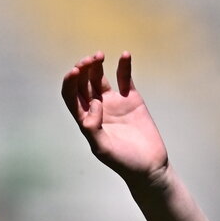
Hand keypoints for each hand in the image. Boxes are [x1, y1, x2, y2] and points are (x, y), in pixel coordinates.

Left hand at [61, 52, 168, 186]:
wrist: (149, 165)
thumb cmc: (123, 162)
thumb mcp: (102, 149)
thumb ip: (93, 128)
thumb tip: (94, 105)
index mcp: (86, 121)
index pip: (71, 98)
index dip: (70, 83)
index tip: (75, 71)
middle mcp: (97, 110)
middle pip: (83, 85)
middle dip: (82, 71)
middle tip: (89, 61)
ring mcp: (114, 103)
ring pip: (99, 79)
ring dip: (97, 66)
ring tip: (99, 56)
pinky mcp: (131, 99)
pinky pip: (125, 78)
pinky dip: (124, 66)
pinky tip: (124, 55)